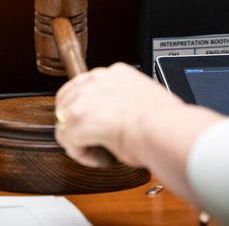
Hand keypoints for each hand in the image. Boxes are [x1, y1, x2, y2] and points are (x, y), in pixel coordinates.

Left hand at [55, 62, 181, 167]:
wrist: (163, 131)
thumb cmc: (164, 122)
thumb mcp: (147, 101)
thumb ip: (130, 102)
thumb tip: (127, 116)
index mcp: (117, 73)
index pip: (88, 86)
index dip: (88, 108)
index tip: (96, 122)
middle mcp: (98, 79)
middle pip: (68, 99)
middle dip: (75, 121)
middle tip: (90, 139)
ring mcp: (84, 97)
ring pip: (65, 121)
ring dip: (78, 139)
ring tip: (98, 150)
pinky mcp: (77, 118)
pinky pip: (68, 140)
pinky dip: (81, 154)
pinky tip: (98, 156)